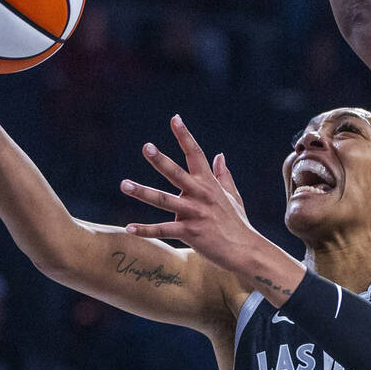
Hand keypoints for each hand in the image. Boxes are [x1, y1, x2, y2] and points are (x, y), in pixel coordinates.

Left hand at [122, 115, 262, 273]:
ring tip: (124, 184)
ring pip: (164, 200)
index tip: (175, 119)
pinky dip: (146, 230)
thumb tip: (220, 155)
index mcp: (209, 184)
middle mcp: (201, 195)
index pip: (196, 154)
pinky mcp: (191, 233)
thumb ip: (224, 176)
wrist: (246, 251)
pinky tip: (128, 228)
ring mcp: (195, 214)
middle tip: (147, 147)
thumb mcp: (233, 196)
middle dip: (161, 160)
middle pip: (177, 173)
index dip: (185, 136)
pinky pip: (164, 230)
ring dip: (143, 192)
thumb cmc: (238, 224)